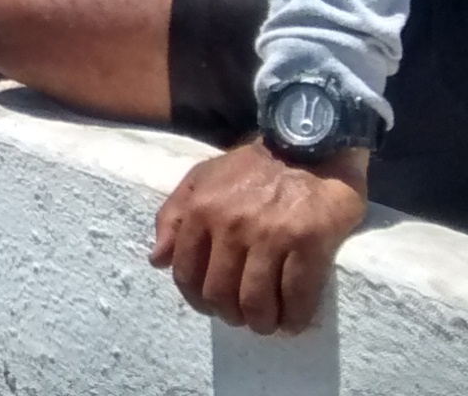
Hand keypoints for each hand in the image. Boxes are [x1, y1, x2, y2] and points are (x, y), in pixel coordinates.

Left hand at [150, 139, 367, 334]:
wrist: (309, 145)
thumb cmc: (253, 166)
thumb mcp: (202, 179)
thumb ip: (173, 216)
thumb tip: (156, 260)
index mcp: (202, 209)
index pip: (187, 273)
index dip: (197, 299)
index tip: (212, 306)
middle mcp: (232, 225)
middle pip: (221, 294)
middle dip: (230, 315)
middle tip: (242, 315)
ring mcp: (272, 235)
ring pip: (257, 303)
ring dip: (260, 322)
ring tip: (266, 322)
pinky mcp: (310, 243)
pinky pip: (297, 297)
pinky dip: (294, 319)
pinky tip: (293, 322)